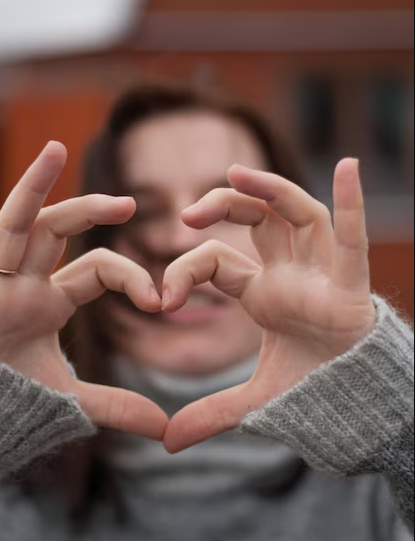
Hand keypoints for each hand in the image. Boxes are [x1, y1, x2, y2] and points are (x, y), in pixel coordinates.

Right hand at [0, 142, 167, 440]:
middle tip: (132, 204)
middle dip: (91, 212)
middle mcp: (23, 280)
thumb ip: (116, 406)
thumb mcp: (70, 398)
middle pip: (58, 232)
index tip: (158, 301)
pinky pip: (0, 224)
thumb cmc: (11, 398)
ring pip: (22, 219)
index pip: (96, 271)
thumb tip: (165, 428)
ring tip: (57, 148)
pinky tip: (41, 156)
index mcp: (49, 300)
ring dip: (39, 185)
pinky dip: (21, 191)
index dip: (131, 278)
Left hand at [163, 159, 376, 452]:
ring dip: (270, 190)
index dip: (186, 271)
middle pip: (257, 219)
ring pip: (298, 214)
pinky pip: (352, 238)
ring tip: (236, 173)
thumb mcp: (254, 399)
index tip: (162, 300)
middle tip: (187, 214)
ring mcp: (321, 272)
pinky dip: (352, 204)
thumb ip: (212, 414)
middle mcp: (290, 271)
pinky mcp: (351, 286)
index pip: (218, 262)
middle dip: (224, 205)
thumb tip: (168, 442)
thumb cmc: (311, 387)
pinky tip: (348, 167)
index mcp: (263, 290)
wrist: (355, 401)